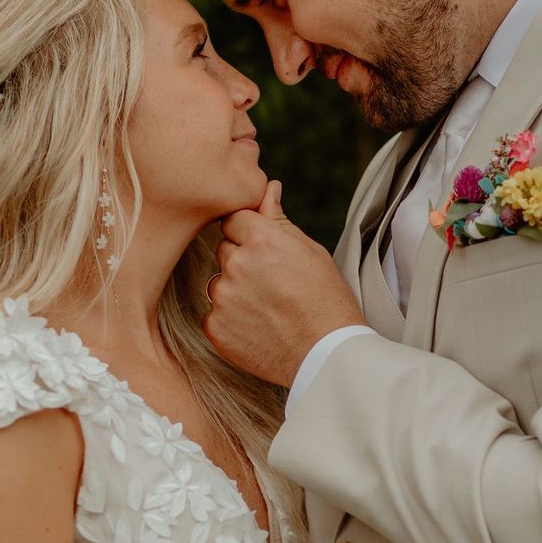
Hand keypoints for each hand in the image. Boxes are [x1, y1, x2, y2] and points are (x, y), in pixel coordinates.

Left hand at [205, 180, 364, 387]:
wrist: (326, 354)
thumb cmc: (326, 301)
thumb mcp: (310, 251)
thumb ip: (279, 219)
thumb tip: (268, 188)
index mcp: (261, 238)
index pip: (234, 219)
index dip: (251, 235)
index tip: (268, 254)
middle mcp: (236, 264)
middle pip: (225, 250)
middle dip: (243, 262)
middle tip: (273, 285)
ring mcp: (222, 298)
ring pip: (218, 283)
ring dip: (235, 292)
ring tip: (268, 309)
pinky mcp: (215, 328)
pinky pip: (214, 314)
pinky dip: (232, 321)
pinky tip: (259, 327)